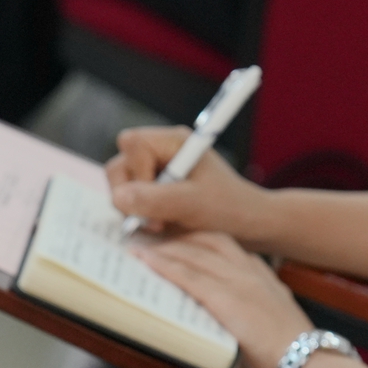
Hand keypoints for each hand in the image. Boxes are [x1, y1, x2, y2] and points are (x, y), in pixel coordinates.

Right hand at [108, 127, 274, 241]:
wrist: (249, 226)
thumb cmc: (229, 209)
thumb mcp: (193, 204)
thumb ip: (155, 199)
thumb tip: (118, 197)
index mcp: (174, 141)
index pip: (132, 144)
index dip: (138, 173)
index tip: (160, 198)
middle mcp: (162, 152)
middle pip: (120, 165)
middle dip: (130, 196)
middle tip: (156, 221)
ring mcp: (156, 171)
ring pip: (121, 185)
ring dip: (134, 209)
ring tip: (161, 225)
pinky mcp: (154, 190)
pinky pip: (130, 200)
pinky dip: (139, 216)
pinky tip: (161, 226)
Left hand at [135, 232, 313, 367]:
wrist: (308, 364)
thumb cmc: (292, 357)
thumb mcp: (270, 328)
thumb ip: (247, 321)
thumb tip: (225, 335)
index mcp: (262, 277)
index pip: (225, 245)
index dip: (197, 237)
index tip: (176, 235)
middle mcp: (250, 272)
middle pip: (206, 241)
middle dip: (176, 235)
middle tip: (149, 234)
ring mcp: (239, 282)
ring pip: (193, 254)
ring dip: (162, 247)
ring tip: (137, 245)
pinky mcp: (227, 298)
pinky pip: (188, 276)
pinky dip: (164, 265)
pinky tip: (145, 261)